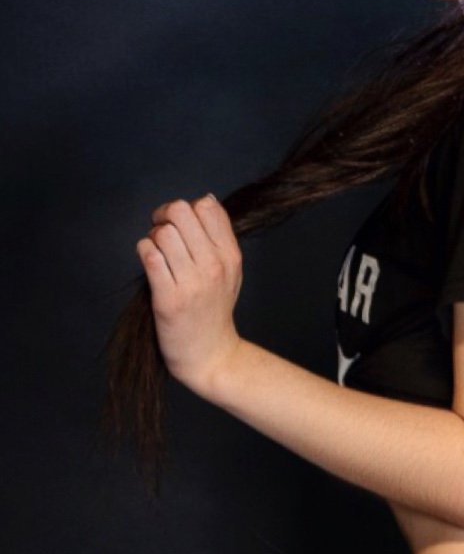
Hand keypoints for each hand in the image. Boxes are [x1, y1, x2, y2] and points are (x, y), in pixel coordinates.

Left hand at [136, 193, 243, 394]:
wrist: (211, 355)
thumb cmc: (214, 310)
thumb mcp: (230, 270)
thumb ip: (219, 236)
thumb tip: (205, 198)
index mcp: (230, 254)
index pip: (206, 206)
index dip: (185, 208)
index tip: (177, 225)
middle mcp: (214, 265)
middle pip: (181, 212)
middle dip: (164, 217)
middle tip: (160, 234)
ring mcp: (192, 282)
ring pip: (162, 233)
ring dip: (152, 239)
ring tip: (157, 256)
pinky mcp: (170, 299)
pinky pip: (150, 257)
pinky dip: (145, 254)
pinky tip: (152, 267)